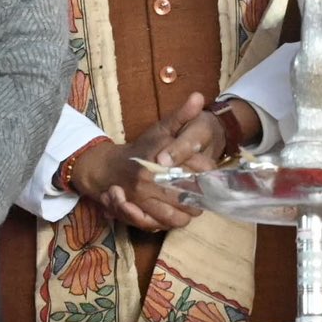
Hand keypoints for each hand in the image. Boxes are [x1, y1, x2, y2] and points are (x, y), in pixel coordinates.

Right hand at [74, 92, 226, 231]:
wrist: (107, 167)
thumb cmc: (140, 147)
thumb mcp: (161, 129)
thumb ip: (181, 115)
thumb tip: (198, 97)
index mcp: (159, 157)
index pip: (195, 167)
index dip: (209, 172)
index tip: (215, 173)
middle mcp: (149, 179)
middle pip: (188, 194)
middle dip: (202, 196)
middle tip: (210, 193)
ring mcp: (142, 198)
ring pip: (175, 215)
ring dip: (189, 213)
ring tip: (196, 206)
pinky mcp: (136, 213)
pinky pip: (160, 224)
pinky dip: (173, 222)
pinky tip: (181, 215)